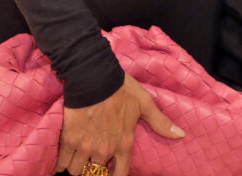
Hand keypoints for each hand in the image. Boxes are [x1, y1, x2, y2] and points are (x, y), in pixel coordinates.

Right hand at [58, 74, 183, 175]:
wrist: (94, 75)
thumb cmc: (120, 88)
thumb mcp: (144, 103)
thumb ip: (160, 122)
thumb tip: (181, 135)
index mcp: (124, 143)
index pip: (120, 175)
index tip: (109, 172)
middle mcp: (105, 150)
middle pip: (95, 174)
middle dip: (92, 168)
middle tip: (90, 158)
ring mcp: (86, 147)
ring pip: (76, 170)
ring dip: (76, 166)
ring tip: (77, 156)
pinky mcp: (69, 140)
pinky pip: (62, 162)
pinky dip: (61, 162)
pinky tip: (62, 159)